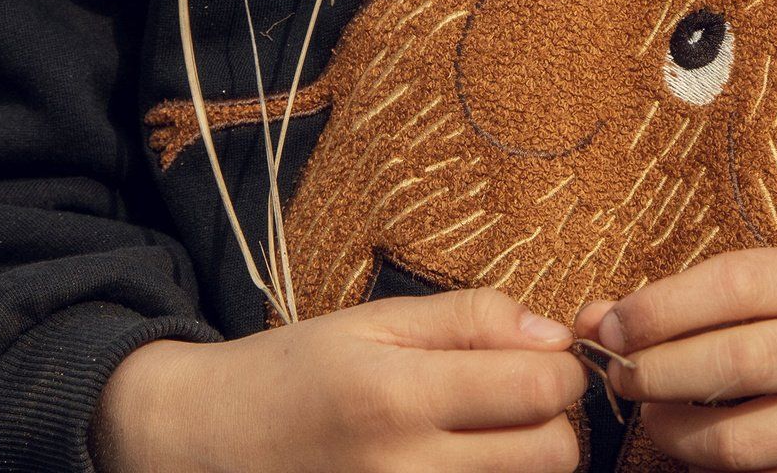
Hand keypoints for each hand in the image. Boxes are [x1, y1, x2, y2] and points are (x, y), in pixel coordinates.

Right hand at [89, 287, 587, 472]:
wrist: (210, 445)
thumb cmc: (294, 373)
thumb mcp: (374, 321)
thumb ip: (468, 318)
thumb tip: (555, 332)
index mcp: (399, 394)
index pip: (540, 388)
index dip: (565, 366)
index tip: (546, 354)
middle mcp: (406, 470)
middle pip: (551, 455)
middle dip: (557, 419)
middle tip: (523, 397)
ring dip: (531, 459)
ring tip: (494, 431)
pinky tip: (468, 463)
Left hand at [573, 247, 776, 472]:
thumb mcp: (760, 292)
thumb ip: (679, 301)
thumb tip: (592, 318)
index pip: (733, 284)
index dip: (661, 307)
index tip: (609, 325)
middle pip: (736, 363)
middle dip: (659, 373)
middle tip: (619, 376)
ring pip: (741, 442)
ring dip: (676, 434)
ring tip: (653, 418)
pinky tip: (698, 449)